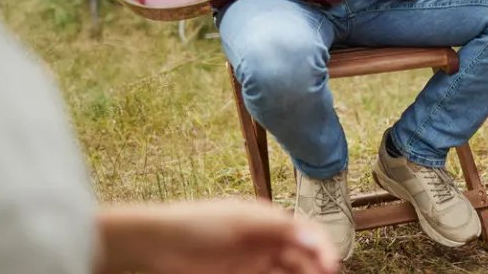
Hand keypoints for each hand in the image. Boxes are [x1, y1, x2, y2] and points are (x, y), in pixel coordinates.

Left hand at [97, 199, 337, 273]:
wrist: (157, 243)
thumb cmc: (197, 225)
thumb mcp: (242, 225)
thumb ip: (279, 230)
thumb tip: (314, 237)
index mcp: (269, 219)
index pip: (306, 232)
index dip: (322, 248)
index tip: (331, 267)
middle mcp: (265, 238)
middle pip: (301, 255)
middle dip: (315, 267)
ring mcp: (252, 258)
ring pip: (287, 269)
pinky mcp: (239, 272)